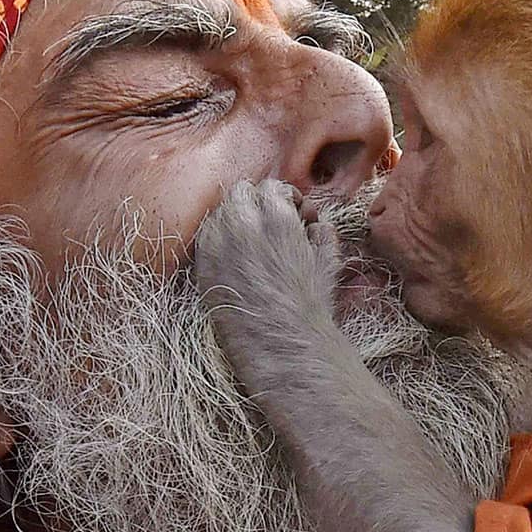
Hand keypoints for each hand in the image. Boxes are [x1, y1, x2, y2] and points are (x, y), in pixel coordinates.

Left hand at [195, 179, 340, 383]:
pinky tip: (234, 257)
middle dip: (257, 204)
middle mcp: (242, 224)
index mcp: (276, 218)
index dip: (284, 198)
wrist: (282, 344)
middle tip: (270, 225)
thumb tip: (313, 222)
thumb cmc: (311, 305)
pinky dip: (218, 239)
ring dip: (236, 218)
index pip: (271, 187)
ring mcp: (217, 244)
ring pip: (220, 212)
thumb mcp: (329, 259)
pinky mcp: (202, 266)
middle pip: (241, 193)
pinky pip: (205, 238)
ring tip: (252, 241)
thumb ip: (322, 229)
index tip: (292, 214)